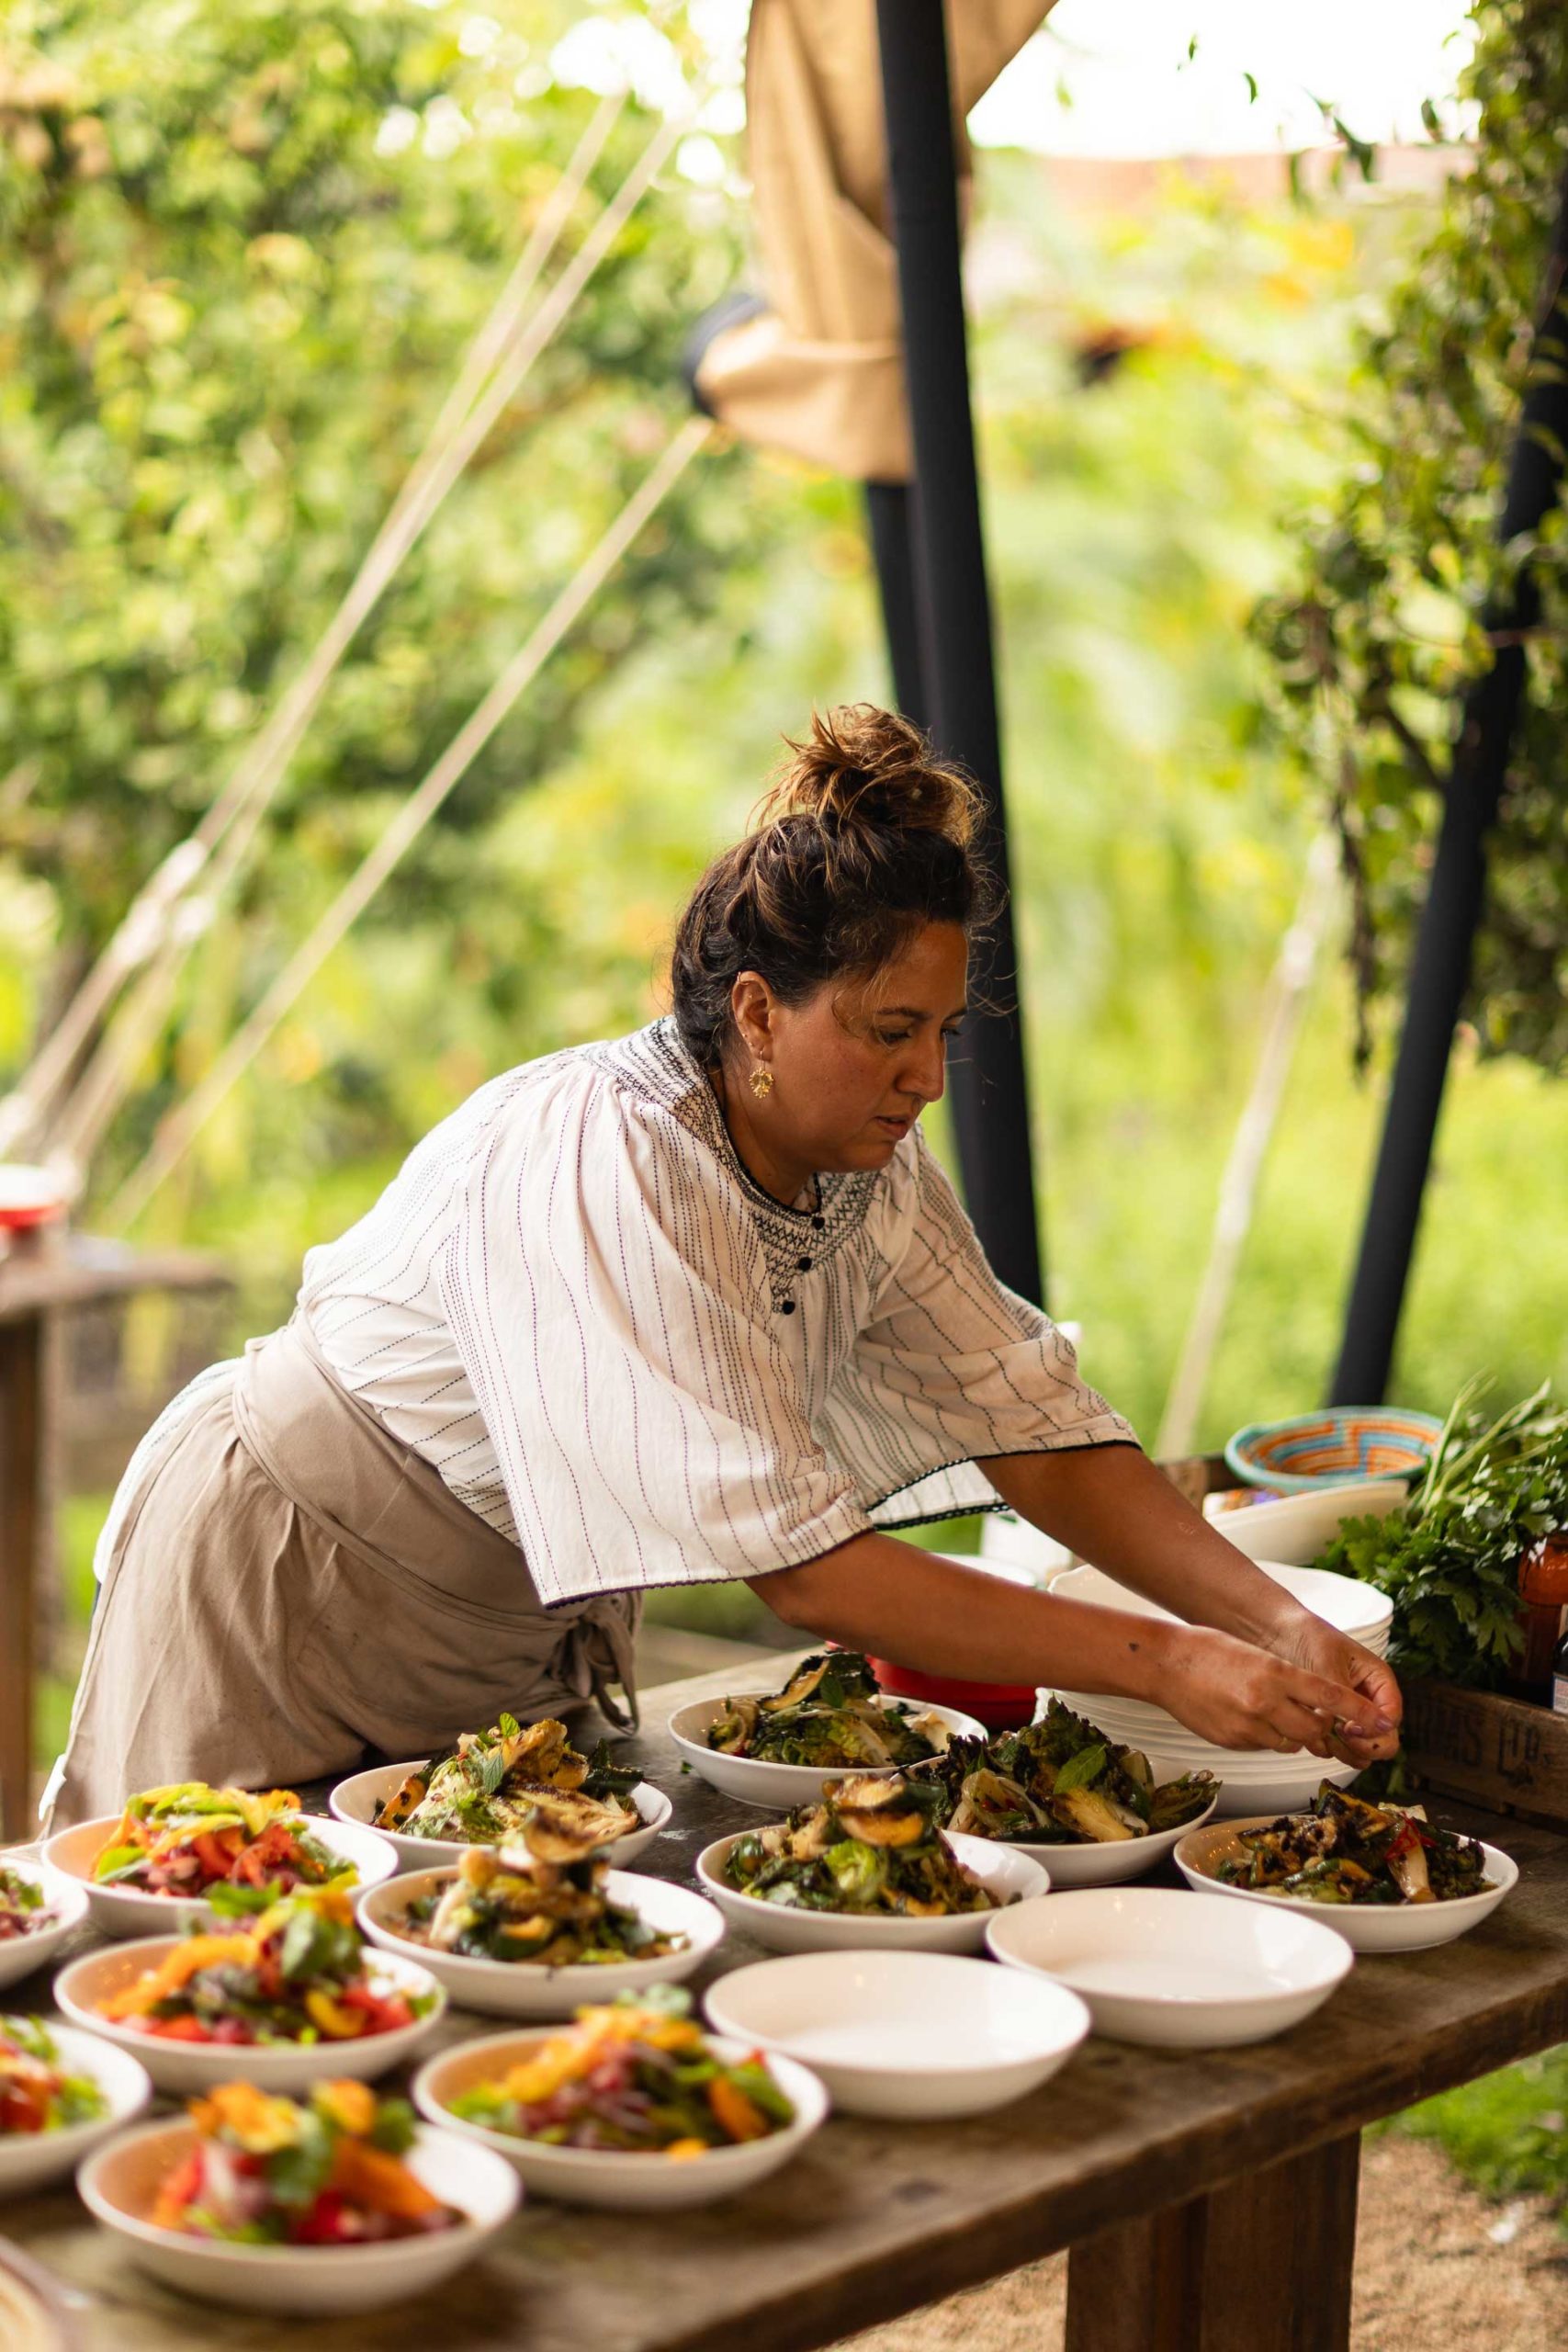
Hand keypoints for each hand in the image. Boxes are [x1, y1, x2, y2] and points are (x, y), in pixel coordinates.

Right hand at [1151, 1623, 1398, 1759]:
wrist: (1164, 1665)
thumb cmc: (1208, 1651)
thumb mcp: (1256, 1655)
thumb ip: (1285, 1679)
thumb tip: (1313, 1702)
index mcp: (1275, 1673)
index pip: (1330, 1697)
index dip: (1359, 1712)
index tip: (1381, 1721)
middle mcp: (1265, 1702)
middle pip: (1315, 1731)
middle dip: (1322, 1729)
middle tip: (1319, 1720)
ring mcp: (1247, 1726)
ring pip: (1290, 1743)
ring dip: (1292, 1734)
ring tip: (1271, 1713)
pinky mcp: (1232, 1742)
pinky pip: (1263, 1746)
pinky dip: (1264, 1737)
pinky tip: (1245, 1717)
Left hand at [1257, 1612, 1403, 1763]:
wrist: (1277, 1634)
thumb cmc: (1307, 1638)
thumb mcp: (1327, 1663)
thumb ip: (1344, 1696)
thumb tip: (1361, 1727)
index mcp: (1378, 1681)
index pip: (1391, 1717)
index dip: (1376, 1729)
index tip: (1349, 1727)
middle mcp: (1368, 1701)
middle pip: (1384, 1739)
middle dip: (1365, 1746)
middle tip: (1339, 1737)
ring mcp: (1351, 1714)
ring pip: (1363, 1750)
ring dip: (1346, 1753)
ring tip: (1322, 1740)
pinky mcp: (1330, 1723)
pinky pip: (1338, 1748)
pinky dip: (1326, 1749)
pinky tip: (1309, 1738)